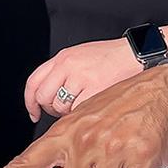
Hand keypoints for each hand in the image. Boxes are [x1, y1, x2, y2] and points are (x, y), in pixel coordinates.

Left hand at [0, 66, 167, 167]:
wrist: (167, 89)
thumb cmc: (125, 107)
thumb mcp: (87, 126)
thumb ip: (64, 162)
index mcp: (66, 132)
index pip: (26, 162)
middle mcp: (84, 140)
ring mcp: (111, 149)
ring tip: (124, 166)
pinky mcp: (139, 158)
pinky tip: (139, 167)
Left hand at [24, 39, 144, 118]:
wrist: (137, 54)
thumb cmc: (113, 57)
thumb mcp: (82, 56)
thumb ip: (64, 72)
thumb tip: (49, 97)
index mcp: (63, 57)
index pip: (33, 81)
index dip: (30, 101)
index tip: (33, 113)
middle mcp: (68, 65)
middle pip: (43, 96)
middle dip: (51, 109)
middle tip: (64, 111)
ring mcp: (80, 77)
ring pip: (59, 106)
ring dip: (69, 112)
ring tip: (83, 106)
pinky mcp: (94, 88)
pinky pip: (77, 110)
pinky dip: (82, 114)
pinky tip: (92, 108)